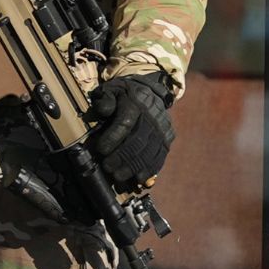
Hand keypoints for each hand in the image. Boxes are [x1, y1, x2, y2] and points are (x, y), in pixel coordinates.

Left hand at [88, 72, 175, 190]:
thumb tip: (103, 110)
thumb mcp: (112, 89)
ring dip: (134, 167)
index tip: (100, 149)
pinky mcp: (168, 139)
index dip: (113, 137)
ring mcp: (162, 129)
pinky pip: (160, 157)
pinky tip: (139, 179)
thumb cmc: (125, 93)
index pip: (125, 122)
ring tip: (119, 176)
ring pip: (149, 152)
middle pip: (138, 140)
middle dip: (122, 157)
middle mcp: (152, 116)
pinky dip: (149, 170)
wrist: (151, 91)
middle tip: (108, 167)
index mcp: (136, 102)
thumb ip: (105, 99)